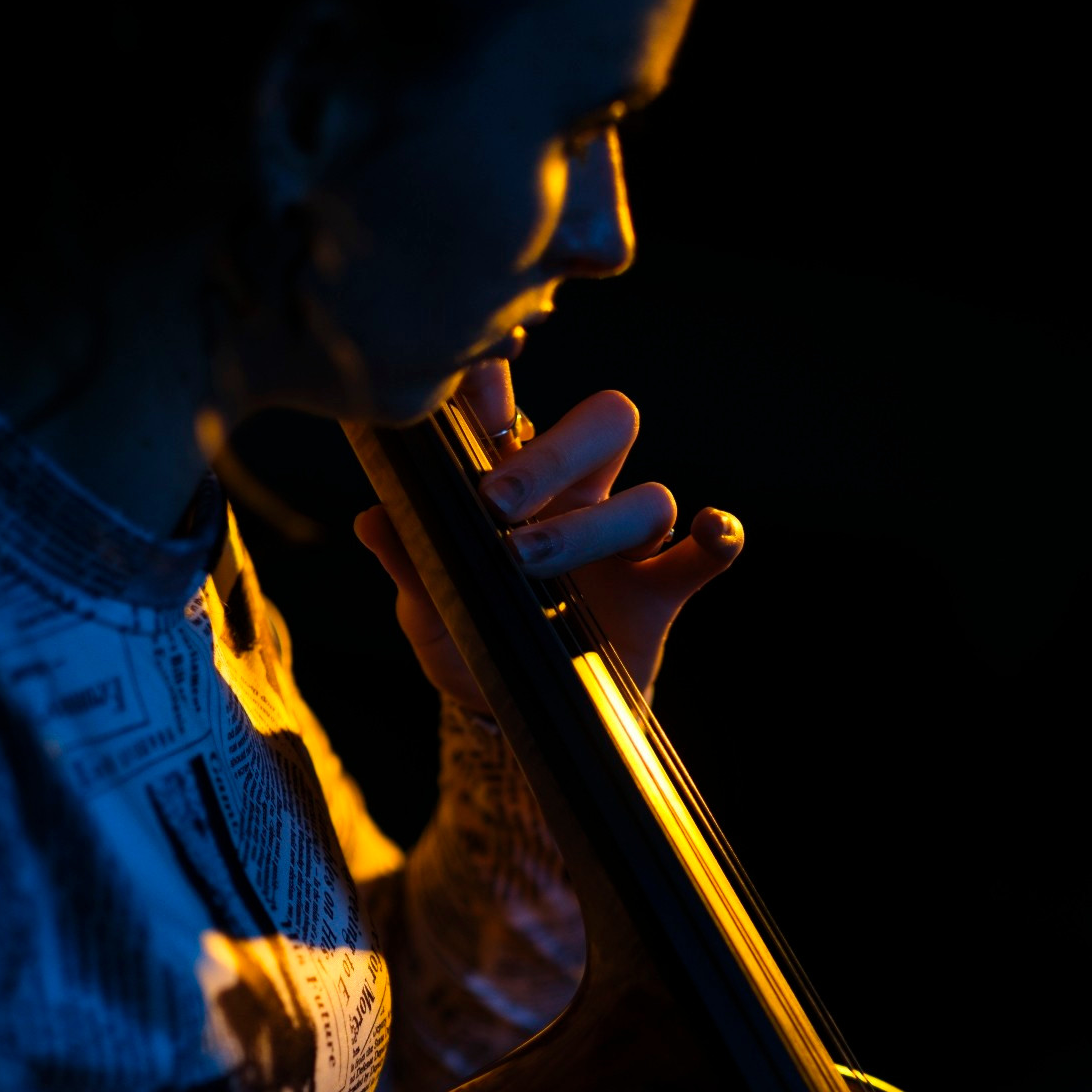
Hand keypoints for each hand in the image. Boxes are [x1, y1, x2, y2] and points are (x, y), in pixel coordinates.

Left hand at [354, 357, 743, 715]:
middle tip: (498, 501)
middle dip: (556, 453)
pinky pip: (704, 553)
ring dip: (590, 528)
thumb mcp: (431, 614)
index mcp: (516, 483)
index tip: (480, 370)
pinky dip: (717, 537)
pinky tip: (707, 532)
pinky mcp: (661, 590)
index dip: (502, 381)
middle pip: (605, 426)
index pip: (513, 412)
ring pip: (645, 497)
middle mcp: (578, 495)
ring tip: (526, 563)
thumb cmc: (474, 648)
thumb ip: (412, 566)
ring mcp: (624, 542)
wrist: (523, 722)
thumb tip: (373, 521)